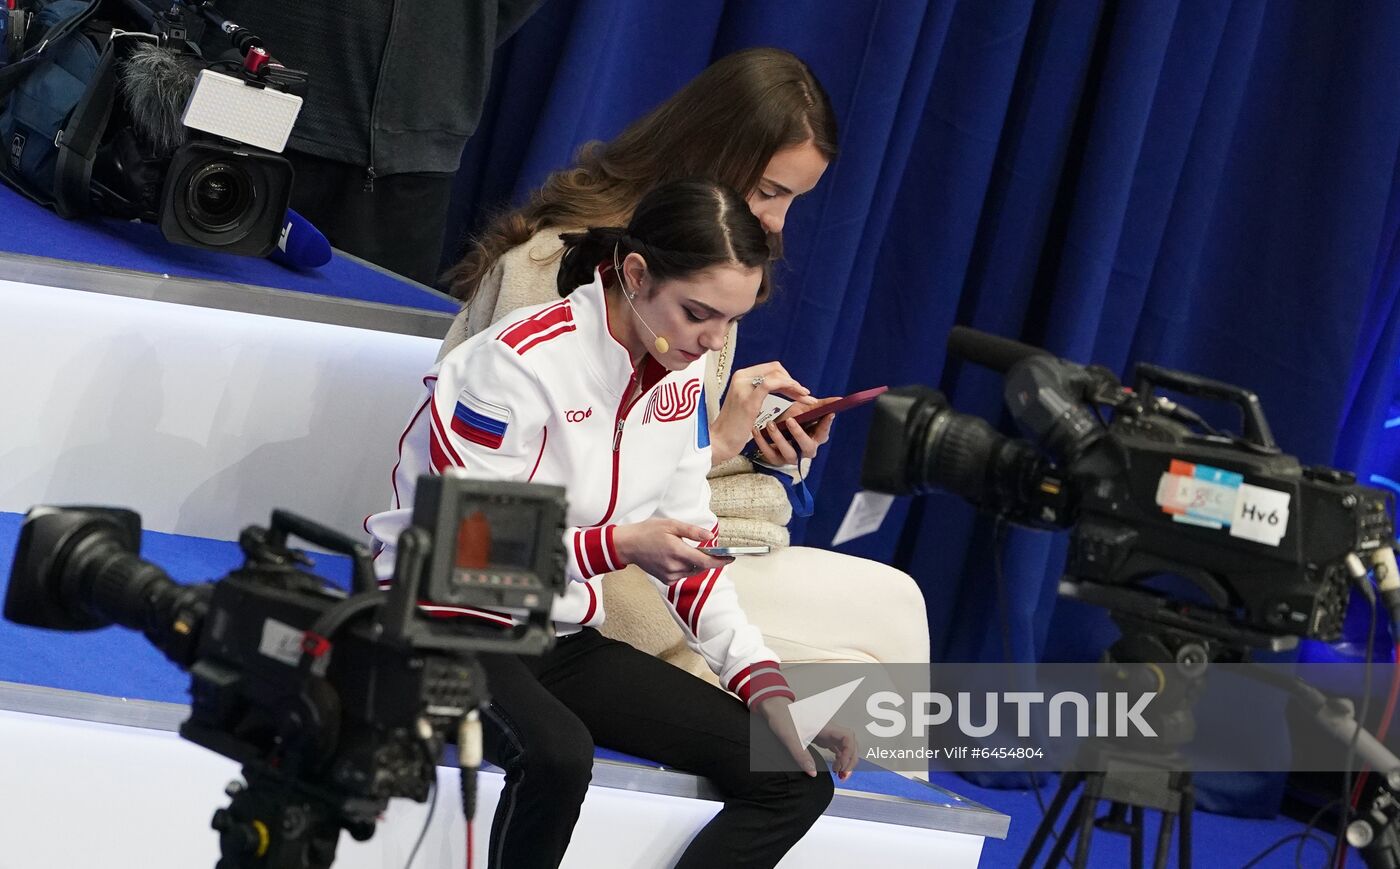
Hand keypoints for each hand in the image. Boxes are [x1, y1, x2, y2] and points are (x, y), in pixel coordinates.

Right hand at [612, 518, 732, 582]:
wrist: (627, 545)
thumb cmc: (648, 532)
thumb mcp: (671, 525)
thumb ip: (692, 532)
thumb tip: (711, 538)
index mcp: (677, 552)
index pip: (705, 561)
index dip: (720, 561)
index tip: (731, 558)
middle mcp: (674, 567)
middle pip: (700, 567)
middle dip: (708, 559)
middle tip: (710, 549)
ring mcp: (669, 575)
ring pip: (692, 572)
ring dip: (696, 563)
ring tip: (689, 550)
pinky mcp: (665, 580)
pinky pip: (683, 575)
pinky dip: (686, 567)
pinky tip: (678, 557)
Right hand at [709, 362, 813, 464]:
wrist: (720, 442)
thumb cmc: (734, 427)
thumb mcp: (747, 404)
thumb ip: (759, 393)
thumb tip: (780, 388)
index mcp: (741, 377)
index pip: (770, 369)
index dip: (787, 377)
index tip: (797, 390)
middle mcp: (741, 377)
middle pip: (775, 368)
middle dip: (793, 380)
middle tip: (804, 394)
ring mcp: (744, 386)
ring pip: (776, 374)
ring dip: (795, 385)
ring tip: (806, 397)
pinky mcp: (749, 399)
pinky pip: (772, 384)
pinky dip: (788, 387)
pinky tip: (797, 397)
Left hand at [750, 396, 839, 466]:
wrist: (774, 431)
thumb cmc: (793, 420)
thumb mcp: (806, 411)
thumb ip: (821, 405)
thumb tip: (840, 399)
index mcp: (815, 438)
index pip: (823, 433)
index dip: (825, 425)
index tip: (827, 414)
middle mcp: (805, 450)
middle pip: (807, 447)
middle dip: (799, 434)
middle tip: (790, 420)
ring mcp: (791, 457)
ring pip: (788, 453)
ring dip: (779, 438)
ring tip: (771, 424)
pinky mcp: (776, 460)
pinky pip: (769, 454)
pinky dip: (762, 442)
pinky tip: (757, 430)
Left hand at [753, 695, 857, 780]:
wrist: (776, 708)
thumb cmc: (782, 717)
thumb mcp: (790, 737)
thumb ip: (801, 755)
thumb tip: (813, 772)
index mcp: (825, 726)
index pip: (848, 738)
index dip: (848, 754)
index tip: (839, 766)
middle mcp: (829, 728)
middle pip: (851, 743)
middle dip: (850, 760)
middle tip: (842, 776)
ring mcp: (827, 732)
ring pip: (846, 745)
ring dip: (847, 759)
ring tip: (840, 774)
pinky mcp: (822, 735)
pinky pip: (838, 746)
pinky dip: (840, 757)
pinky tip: (835, 766)